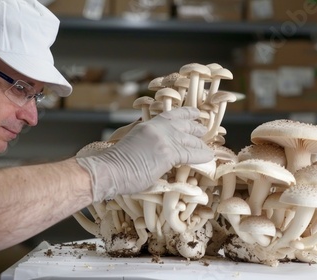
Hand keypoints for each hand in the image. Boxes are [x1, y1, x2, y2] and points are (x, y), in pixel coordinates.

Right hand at [76, 107, 213, 201]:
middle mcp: (156, 128)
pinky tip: (209, 157)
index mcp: (146, 125)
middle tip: (204, 129)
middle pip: (182, 124)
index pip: (170, 115)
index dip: (184, 114)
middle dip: (195, 127)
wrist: (107, 170)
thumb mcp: (128, 143)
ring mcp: (163, 139)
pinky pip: (191, 153)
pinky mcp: (167, 153)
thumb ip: (142, 138)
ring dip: (200, 142)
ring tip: (209, 146)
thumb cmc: (112, 163)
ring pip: (189, 138)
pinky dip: (201, 155)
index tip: (194, 113)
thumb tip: (150, 141)